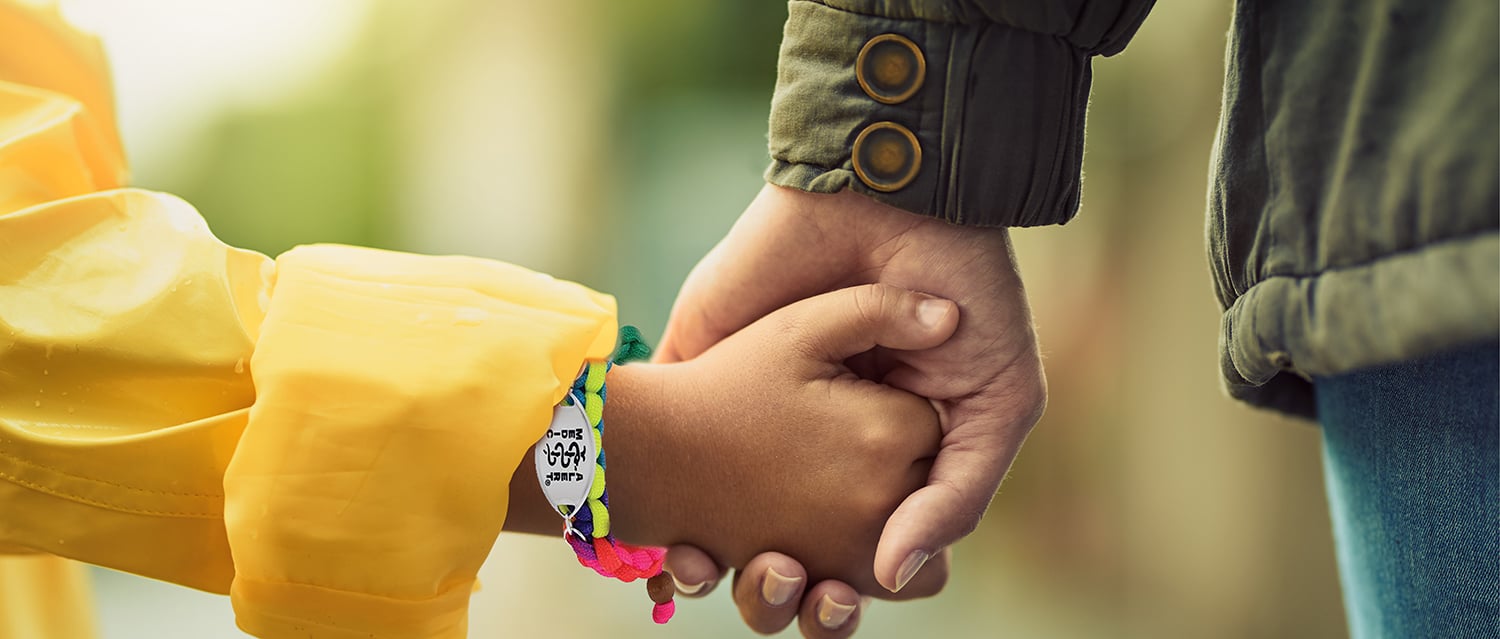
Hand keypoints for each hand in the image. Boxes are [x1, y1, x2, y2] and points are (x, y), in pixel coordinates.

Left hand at [657, 185, 1046, 634]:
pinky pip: (666, 439)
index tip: (828, 605)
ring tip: (700, 575)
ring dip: (703, 561)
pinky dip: (647, 498)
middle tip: (773, 587)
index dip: (839, 591)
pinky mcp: (702, 360)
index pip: (852, 550)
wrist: (902, 200)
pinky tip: (655, 545)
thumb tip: (895, 576)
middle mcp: (812, 443)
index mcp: (881, 458)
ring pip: (710, 510)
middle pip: (777, 543)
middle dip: (769, 584)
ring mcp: (752, 403)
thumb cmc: (965, 299)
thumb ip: (956, 496)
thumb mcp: (996, 405)